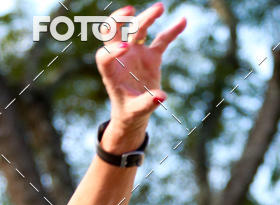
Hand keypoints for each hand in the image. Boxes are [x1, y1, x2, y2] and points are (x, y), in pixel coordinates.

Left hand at [96, 3, 185, 134]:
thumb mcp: (136, 112)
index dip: (112, 50)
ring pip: (138, 30)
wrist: (135, 111)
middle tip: (130, 10)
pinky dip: (172, 31)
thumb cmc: (130, 111)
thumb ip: (146, 104)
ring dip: (147, 17)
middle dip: (118, 20)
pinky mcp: (150, 56)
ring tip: (160, 8)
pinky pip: (161, 40)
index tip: (125, 48)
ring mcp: (135, 54)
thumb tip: (161, 97)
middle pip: (114, 33)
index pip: (104, 56)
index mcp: (111, 72)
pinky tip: (183, 21)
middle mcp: (121, 58)